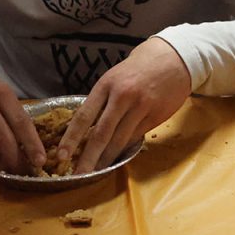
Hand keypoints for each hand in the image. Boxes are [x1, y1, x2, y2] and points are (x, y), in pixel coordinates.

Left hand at [56, 37, 191, 173]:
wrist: (173, 59)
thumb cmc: (138, 69)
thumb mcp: (114, 78)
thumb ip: (102, 101)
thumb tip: (86, 130)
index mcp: (107, 85)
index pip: (84, 117)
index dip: (71, 139)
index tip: (61, 156)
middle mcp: (123, 96)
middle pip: (101, 134)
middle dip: (87, 158)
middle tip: (78, 175)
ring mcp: (141, 107)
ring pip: (119, 140)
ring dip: (106, 158)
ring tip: (96, 171)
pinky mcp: (156, 116)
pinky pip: (135, 137)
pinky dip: (124, 149)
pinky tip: (116, 157)